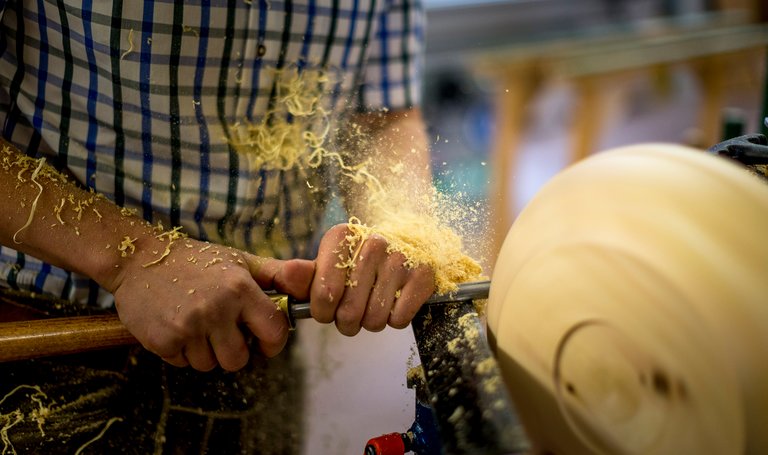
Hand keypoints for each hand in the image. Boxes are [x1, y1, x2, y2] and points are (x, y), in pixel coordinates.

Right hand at [109, 237, 313, 371]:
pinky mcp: (162, 340)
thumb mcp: (240, 261)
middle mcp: (216, 309)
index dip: (273, 341)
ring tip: (199, 324)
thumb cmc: (197, 261)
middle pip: (240, 359)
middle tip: (224, 330)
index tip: (263, 338)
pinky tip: (178, 326)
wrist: (138, 259)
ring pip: (211, 365)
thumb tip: (312, 279)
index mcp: (240, 289)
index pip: (274, 332)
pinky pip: (184, 364)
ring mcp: (187, 327)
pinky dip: (183, 351)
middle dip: (235, 350)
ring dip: (208, 352)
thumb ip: (278, 275)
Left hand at [310, 224, 434, 334]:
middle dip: (347, 321)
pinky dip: (394, 319)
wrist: (406, 241)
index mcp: (342, 237)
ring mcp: (401, 258)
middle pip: (348, 313)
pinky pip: (399, 319)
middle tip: (352, 311)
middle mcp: (373, 243)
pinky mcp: (424, 274)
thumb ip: (302, 276)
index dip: (323, 312)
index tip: (328, 307)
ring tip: (373, 305)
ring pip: (375, 320)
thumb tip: (289, 277)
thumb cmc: (359, 259)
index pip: (323, 295)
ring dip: (370, 322)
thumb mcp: (328, 262)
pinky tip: (394, 301)